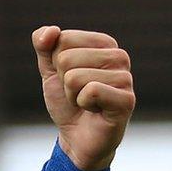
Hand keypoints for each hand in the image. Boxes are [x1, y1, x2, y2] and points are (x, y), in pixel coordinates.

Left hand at [34, 27, 134, 170]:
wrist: (77, 138)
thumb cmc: (68, 102)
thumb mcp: (50, 71)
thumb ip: (44, 47)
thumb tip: (50, 31)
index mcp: (104, 43)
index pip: (63, 39)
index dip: (57, 64)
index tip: (70, 79)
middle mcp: (119, 56)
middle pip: (66, 58)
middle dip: (63, 82)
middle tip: (78, 94)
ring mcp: (125, 77)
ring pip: (75, 77)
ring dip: (72, 95)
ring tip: (86, 103)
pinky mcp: (126, 100)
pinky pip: (90, 92)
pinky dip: (83, 105)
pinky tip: (95, 111)